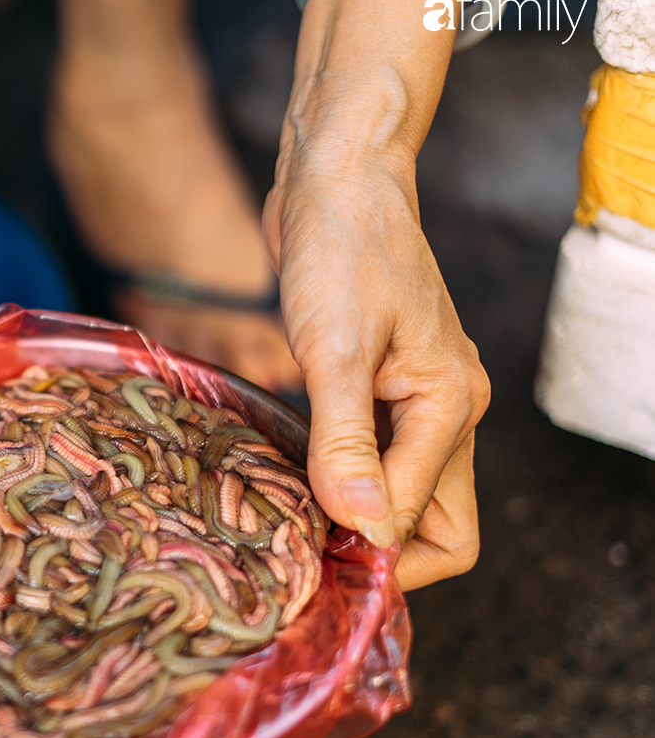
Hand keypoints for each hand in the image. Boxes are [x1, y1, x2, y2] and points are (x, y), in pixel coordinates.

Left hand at [263, 156, 487, 590]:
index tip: (306, 559)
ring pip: (400, 491)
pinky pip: (369, 454)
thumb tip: (364, 527)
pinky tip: (288, 479)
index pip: (430, 526)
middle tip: (303, 556)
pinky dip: (337, 477)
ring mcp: (412, 398)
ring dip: (353, 514)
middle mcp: (444, 410)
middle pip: (433, 522)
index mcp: (450, 406)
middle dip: (377, 550)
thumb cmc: (342, 247)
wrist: (337, 177)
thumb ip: (347, 441)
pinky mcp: (376, 384)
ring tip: (288, 524)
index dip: (370, 552)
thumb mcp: (335, 349)